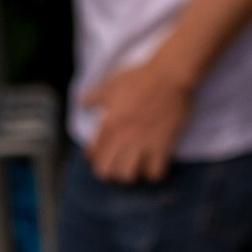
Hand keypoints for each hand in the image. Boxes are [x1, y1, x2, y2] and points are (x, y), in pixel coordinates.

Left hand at [84, 48, 194, 185]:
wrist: (171, 74)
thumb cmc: (141, 76)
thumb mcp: (113, 82)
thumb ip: (95, 96)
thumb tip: (81, 103)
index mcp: (109, 123)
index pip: (94, 156)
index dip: (96, 159)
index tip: (102, 155)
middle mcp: (123, 137)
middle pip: (108, 172)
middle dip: (110, 171)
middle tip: (118, 163)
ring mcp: (143, 143)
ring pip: (128, 176)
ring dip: (130, 174)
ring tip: (135, 165)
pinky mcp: (162, 146)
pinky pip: (154, 173)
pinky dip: (153, 173)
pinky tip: (153, 163)